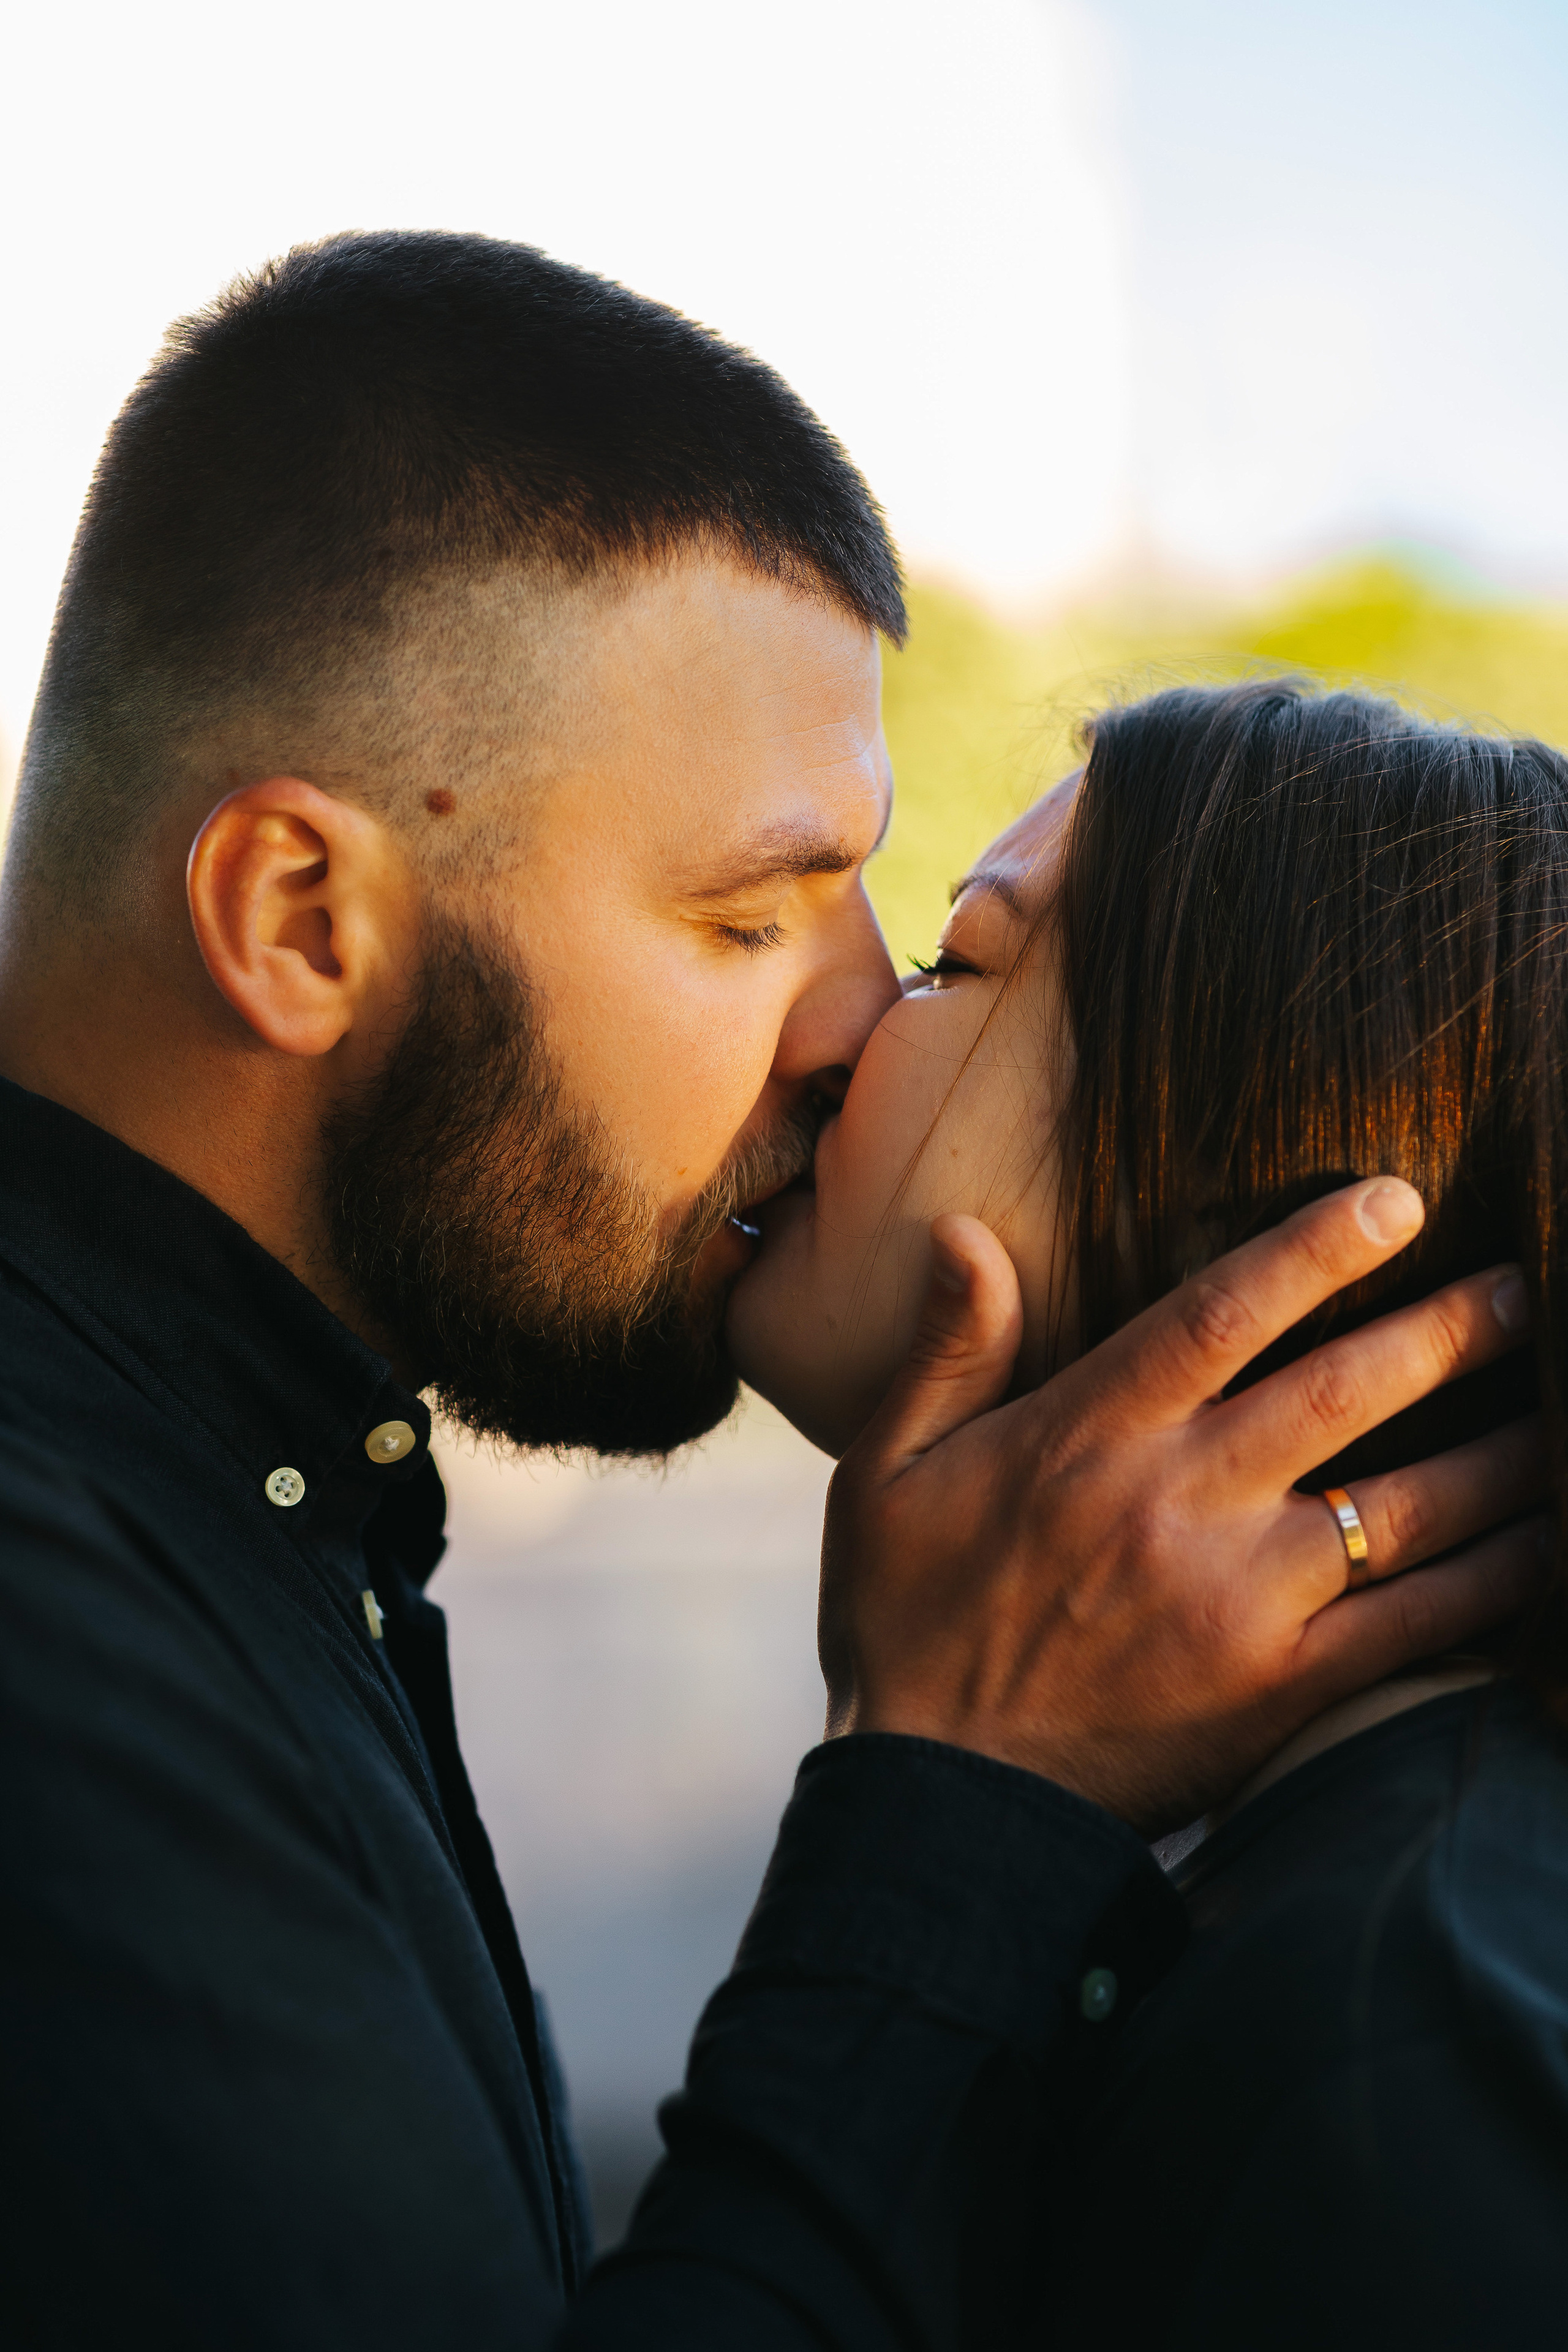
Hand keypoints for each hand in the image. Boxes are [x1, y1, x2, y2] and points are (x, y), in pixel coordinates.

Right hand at [820, 1178, 1548, 1832]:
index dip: (1315, 1249)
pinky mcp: (1280, 1694)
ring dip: (1496, 1451)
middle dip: (1446, 1330)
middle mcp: (1178, 1503)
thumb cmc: (904, 1622)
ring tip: (1558, 1405)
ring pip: (1401, 1505)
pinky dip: (1492, 1583)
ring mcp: (1239, 1601)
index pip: (1219, 1313)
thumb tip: (963, 1231)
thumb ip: (946, 1349)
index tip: (1400, 1200)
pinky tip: (1544, 1544)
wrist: (935, 1801)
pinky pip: (1414, 1628)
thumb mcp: (885, 1471)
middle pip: (1340, 1392)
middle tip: (1523, 1286)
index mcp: (1087, 1435)